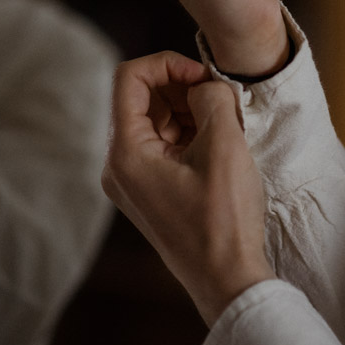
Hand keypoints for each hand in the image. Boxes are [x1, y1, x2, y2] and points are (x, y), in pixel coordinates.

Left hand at [102, 51, 275, 326]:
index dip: (167, 64)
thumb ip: (213, 99)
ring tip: (225, 122)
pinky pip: (161, 144)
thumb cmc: (224, 220)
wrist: (226, 280)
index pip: (130, 78)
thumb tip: (205, 86)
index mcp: (125, 153)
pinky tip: (219, 142)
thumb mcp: (225, 146)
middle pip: (141, 98)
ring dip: (188, 110)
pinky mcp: (148, 190)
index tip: (203, 75)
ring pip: (154, 120)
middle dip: (181, 87)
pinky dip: (188, 133)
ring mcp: (131, 180)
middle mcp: (118, 165)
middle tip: (220, 97)